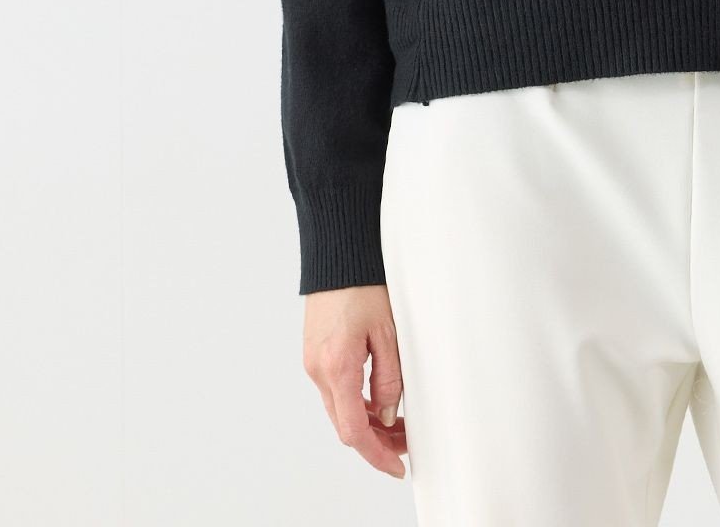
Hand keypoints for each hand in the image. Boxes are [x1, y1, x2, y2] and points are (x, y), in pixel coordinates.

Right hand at [302, 284, 406, 478]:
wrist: (338, 254)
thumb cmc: (363, 283)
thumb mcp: (388, 331)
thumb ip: (389, 378)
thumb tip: (390, 413)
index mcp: (337, 367)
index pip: (355, 430)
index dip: (376, 454)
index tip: (396, 466)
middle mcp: (318, 370)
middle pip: (346, 425)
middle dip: (376, 441)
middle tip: (406, 444)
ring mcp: (313, 363)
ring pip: (340, 409)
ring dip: (367, 422)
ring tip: (399, 423)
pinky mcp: (315, 354)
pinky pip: (336, 390)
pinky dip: (356, 402)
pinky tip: (379, 400)